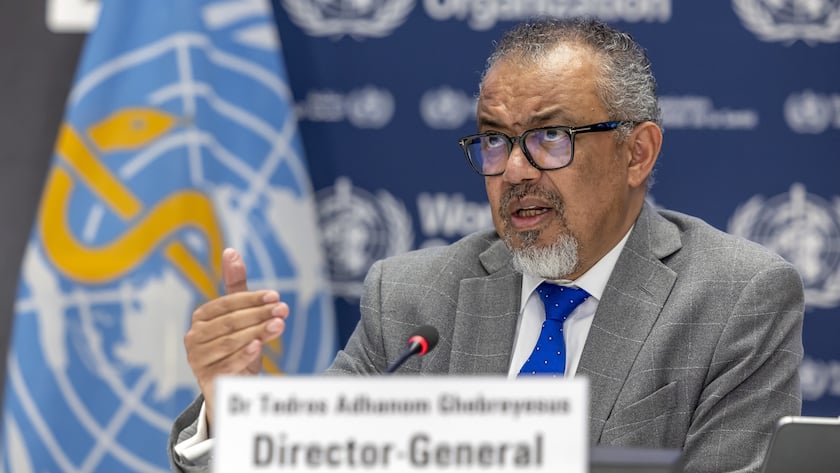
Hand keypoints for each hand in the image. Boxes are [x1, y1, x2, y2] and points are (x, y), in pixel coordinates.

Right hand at [183, 248, 288, 429]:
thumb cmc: (238, 344)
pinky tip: (258, 346)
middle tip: (283, 309)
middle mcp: (194, 337)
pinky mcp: (207, 378)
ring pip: (229, 342)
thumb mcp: (240, 315)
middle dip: (259, 314)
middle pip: (230, 322)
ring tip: (279, 324)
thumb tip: (231, 250)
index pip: (227, 304)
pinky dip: (243, 354)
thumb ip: (236, 286)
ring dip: (256, 332)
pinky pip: (227, 364)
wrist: (234, 384)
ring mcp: (197, 359)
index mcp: (201, 317)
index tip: (276, 296)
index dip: (252, 298)